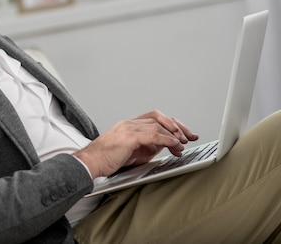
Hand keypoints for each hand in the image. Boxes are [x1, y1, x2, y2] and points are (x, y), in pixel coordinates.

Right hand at [73, 110, 198, 177]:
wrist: (89, 163)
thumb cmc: (106, 160)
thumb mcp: (131, 152)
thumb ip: (146, 146)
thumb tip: (163, 146)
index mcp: (129, 125)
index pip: (155, 118)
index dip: (171, 125)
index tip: (184, 134)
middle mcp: (129, 123)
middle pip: (159, 117)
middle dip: (178, 126)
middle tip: (191, 136)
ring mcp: (128, 128)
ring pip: (158, 124)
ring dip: (174, 134)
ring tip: (183, 144)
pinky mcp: (128, 136)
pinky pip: (153, 134)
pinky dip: (167, 139)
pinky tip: (175, 145)